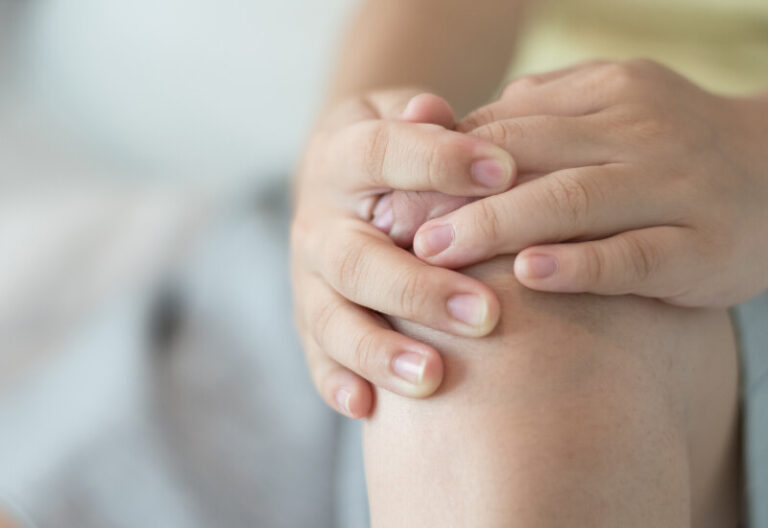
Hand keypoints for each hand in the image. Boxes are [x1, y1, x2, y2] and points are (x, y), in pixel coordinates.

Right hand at [292, 90, 514, 417]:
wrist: (340, 180)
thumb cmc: (393, 149)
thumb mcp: (399, 117)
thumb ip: (420, 123)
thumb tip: (435, 109)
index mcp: (340, 158)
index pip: (380, 153)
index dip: (436, 161)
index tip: (505, 171)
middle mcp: (318, 222)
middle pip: (356, 259)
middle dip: (418, 288)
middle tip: (486, 314)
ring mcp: (308, 277)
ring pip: (331, 317)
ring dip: (378, 349)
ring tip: (432, 377)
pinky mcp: (308, 318)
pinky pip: (315, 355)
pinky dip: (336, 381)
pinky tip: (367, 407)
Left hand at [412, 60, 767, 306]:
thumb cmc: (670, 149)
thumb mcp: (611, 109)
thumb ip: (540, 113)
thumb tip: (454, 128)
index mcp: (604, 95)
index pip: (504, 127)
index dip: (440, 162)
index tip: (388, 196)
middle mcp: (637, 133)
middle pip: (527, 157)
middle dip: (451, 193)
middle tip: (392, 226)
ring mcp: (674, 187)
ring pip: (574, 200)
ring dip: (497, 225)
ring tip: (435, 251)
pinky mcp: (703, 246)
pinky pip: (635, 255)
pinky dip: (580, 264)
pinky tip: (529, 275)